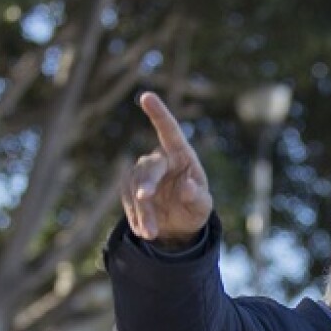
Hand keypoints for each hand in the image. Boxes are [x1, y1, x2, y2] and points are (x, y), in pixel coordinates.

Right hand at [121, 91, 212, 246]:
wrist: (178, 226)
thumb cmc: (194, 208)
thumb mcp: (202, 207)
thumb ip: (197, 197)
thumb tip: (188, 186)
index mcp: (182, 155)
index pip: (169, 131)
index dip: (158, 113)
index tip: (146, 96)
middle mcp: (160, 159)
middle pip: (147, 167)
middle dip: (145, 184)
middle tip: (145, 199)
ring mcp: (142, 172)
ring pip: (134, 187)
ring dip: (142, 211)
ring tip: (151, 234)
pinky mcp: (129, 187)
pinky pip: (128, 200)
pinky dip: (135, 217)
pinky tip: (143, 232)